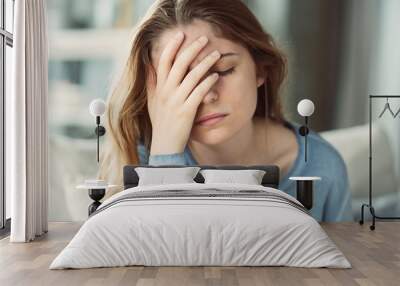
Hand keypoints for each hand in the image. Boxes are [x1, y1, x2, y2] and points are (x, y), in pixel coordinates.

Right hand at [147, 32, 220, 154]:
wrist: (164, 146)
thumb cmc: (160, 124)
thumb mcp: (152, 102)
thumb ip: (151, 83)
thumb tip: (150, 65)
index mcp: (159, 88)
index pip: (164, 62)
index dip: (172, 47)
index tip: (181, 34)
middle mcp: (166, 93)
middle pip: (179, 64)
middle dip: (192, 49)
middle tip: (204, 39)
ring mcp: (176, 102)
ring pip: (192, 76)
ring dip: (205, 63)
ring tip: (215, 54)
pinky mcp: (187, 112)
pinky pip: (199, 92)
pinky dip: (208, 82)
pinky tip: (216, 75)